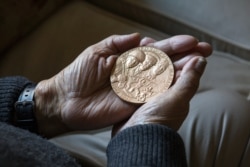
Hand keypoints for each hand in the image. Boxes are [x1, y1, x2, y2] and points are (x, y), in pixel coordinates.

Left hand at [34, 33, 211, 136]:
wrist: (66, 100)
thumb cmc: (78, 74)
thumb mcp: (96, 51)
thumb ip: (118, 43)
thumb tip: (140, 37)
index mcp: (127, 59)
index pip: (155, 50)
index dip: (173, 45)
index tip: (190, 41)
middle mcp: (135, 73)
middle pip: (164, 63)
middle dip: (185, 55)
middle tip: (204, 49)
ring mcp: (136, 88)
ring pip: (164, 78)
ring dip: (183, 70)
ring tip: (200, 61)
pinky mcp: (134, 103)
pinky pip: (155, 94)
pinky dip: (170, 87)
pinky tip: (185, 79)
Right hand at [112, 36, 211, 134]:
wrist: (136, 136)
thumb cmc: (159, 119)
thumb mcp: (178, 99)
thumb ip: (189, 80)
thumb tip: (201, 60)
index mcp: (177, 90)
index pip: (185, 67)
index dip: (188, 53)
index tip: (190, 40)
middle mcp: (164, 90)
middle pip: (166, 65)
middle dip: (166, 51)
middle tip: (160, 38)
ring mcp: (149, 92)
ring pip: (150, 69)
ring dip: (149, 56)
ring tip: (145, 42)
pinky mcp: (135, 94)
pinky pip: (137, 76)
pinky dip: (136, 66)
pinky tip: (133, 56)